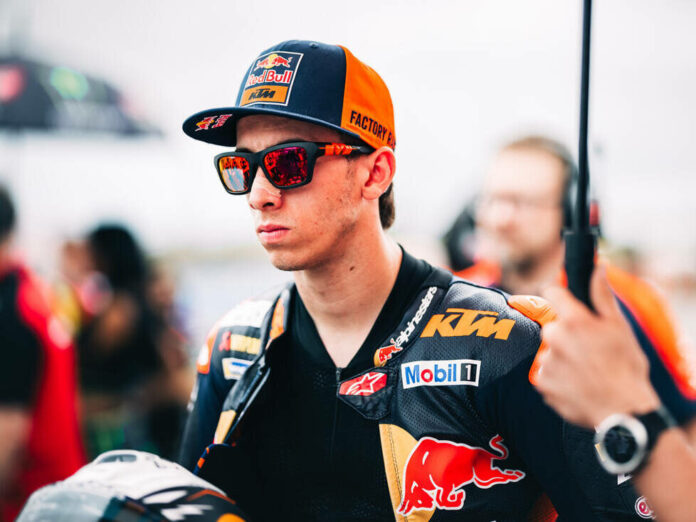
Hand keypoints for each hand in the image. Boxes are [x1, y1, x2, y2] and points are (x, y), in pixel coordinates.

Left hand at [536, 267, 660, 427]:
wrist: (623, 412)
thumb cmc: (626, 366)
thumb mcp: (619, 327)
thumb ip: (601, 295)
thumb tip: (596, 266)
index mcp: (573, 319)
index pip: (551, 292)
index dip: (560, 297)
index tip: (568, 305)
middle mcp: (554, 337)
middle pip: (550, 325)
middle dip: (564, 333)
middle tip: (587, 349)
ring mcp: (545, 360)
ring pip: (548, 350)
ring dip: (561, 357)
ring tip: (584, 370)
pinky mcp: (540, 382)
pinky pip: (544, 373)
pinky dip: (556, 377)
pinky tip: (576, 384)